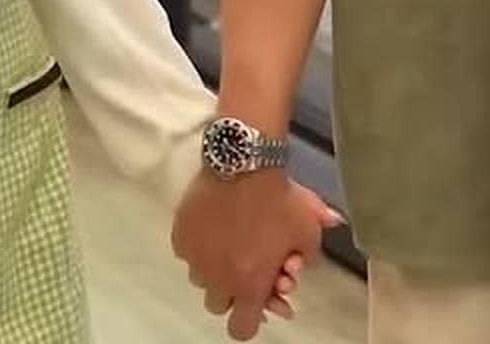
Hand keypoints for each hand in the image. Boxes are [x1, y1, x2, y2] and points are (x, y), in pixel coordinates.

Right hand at [171, 166, 341, 338]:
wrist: (245, 163)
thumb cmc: (278, 200)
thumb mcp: (307, 230)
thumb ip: (308, 255)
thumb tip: (305, 263)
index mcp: (249, 287)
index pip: (242, 328)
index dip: (251, 318)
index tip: (259, 299)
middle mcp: (218, 280)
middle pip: (220, 304)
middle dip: (234, 289)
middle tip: (246, 263)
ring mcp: (195, 259)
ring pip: (201, 277)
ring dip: (214, 267)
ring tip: (230, 238)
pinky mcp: (180, 236)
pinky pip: (188, 252)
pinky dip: (200, 244)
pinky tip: (214, 224)